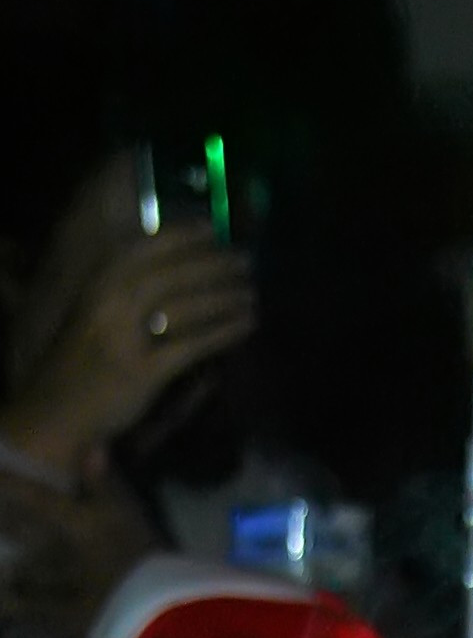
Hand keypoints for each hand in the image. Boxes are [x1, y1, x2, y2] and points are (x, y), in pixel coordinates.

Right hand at [3, 229, 254, 473]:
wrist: (57, 410)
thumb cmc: (81, 360)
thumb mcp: (94, 312)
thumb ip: (124, 291)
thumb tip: (176, 270)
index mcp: (98, 283)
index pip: (145, 248)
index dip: (181, 235)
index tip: (210, 227)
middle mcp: (110, 302)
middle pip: (171, 273)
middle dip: (213, 263)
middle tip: (246, 261)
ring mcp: (126, 337)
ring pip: (185, 306)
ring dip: (224, 296)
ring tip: (251, 293)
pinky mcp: (143, 371)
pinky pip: (192, 345)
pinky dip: (223, 332)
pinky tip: (246, 325)